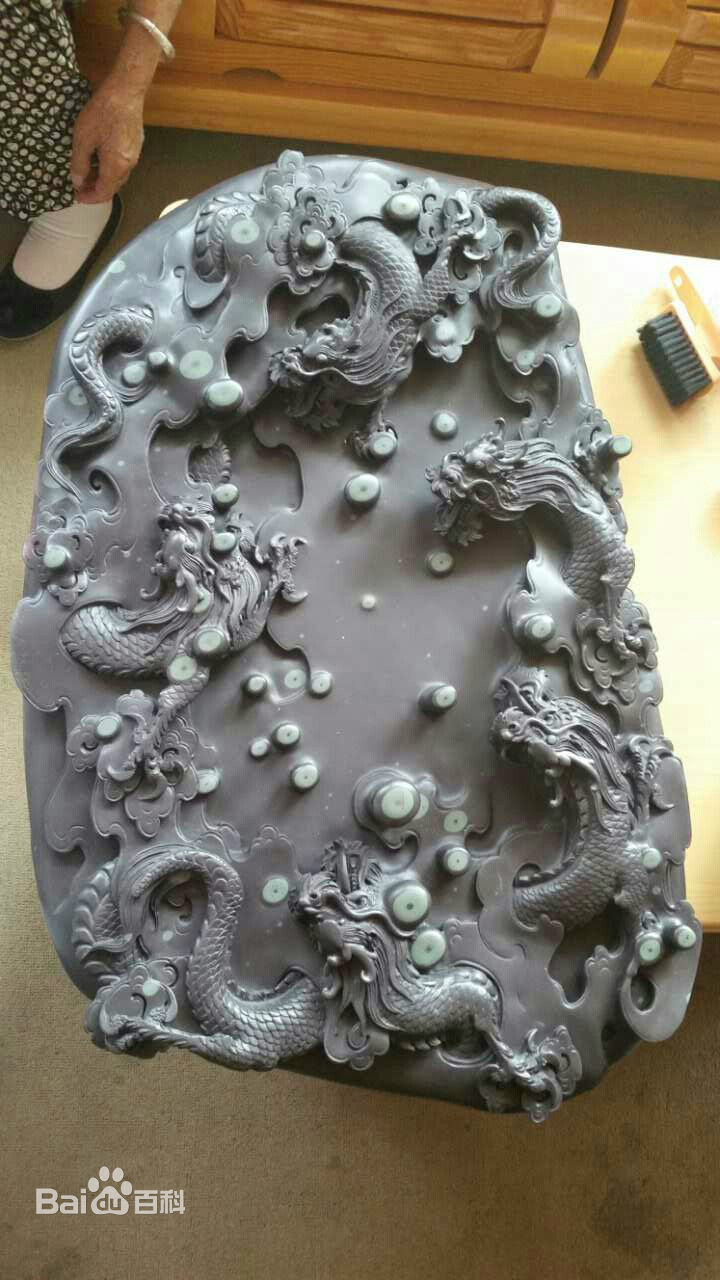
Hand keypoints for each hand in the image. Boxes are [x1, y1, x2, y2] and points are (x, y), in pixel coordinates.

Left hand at [70, 77, 144, 203]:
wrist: (125, 92)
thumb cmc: (102, 113)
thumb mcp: (83, 139)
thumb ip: (79, 164)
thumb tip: (77, 182)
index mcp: (115, 167)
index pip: (103, 193)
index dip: (89, 198)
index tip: (76, 195)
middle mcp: (128, 165)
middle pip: (112, 187)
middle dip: (95, 189)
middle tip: (79, 184)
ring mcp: (135, 155)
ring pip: (118, 177)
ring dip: (103, 179)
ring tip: (87, 171)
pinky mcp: (136, 145)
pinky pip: (122, 165)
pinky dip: (110, 168)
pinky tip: (100, 158)